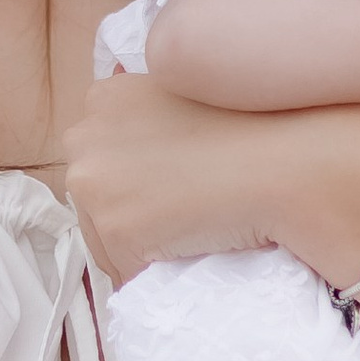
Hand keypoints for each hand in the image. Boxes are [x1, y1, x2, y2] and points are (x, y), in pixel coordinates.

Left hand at [62, 72, 305, 278]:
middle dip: (125, 205)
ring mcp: (94, 184)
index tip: (163, 185)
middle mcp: (85, 136)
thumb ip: (149, 114)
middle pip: (92, 191)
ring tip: (186, 231)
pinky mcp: (114, 229)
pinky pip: (124, 265)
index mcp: (104, 98)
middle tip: (177, 210)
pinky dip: (150, 267)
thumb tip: (142, 148)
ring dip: (137, 240)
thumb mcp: (184, 94)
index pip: (97, 151)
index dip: (131, 174)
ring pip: (102, 231)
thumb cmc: (247, 125)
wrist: (274, 162)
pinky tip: (186, 251)